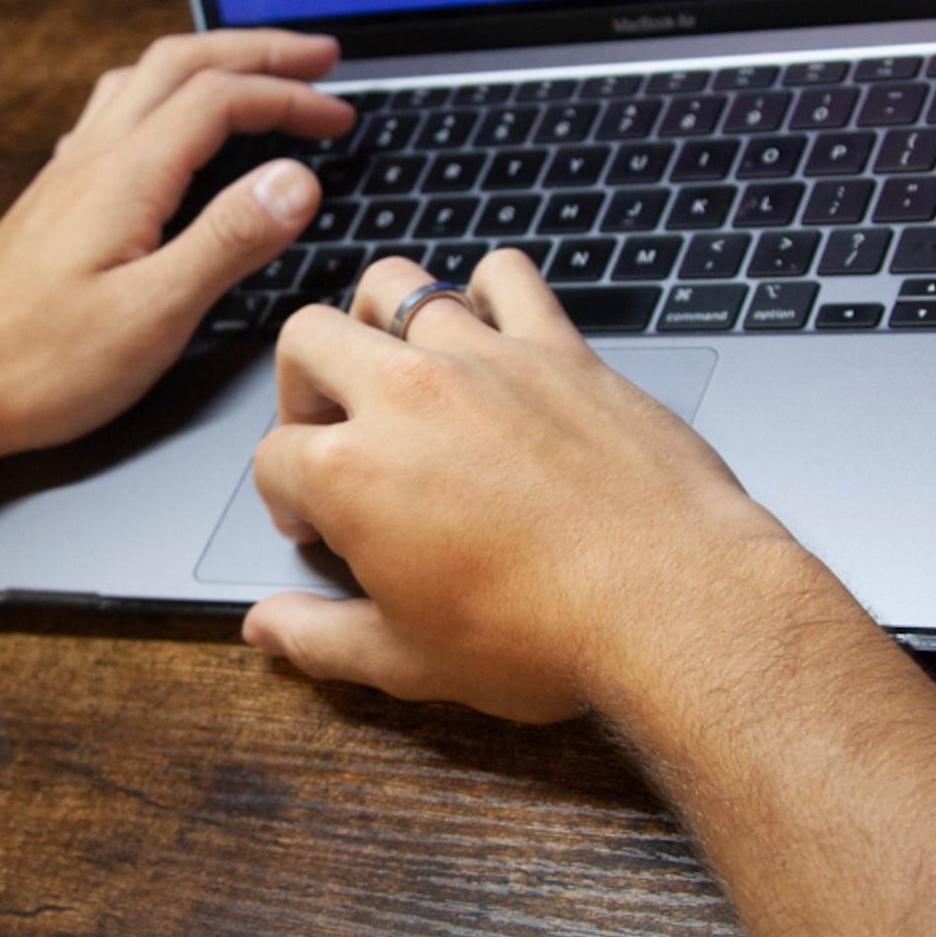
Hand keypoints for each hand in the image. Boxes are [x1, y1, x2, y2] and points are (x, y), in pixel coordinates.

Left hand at [0, 29, 351, 470]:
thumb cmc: (35, 367)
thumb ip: (227, 241)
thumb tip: (296, 179)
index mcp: (124, 177)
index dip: (289, 97)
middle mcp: (91, 159)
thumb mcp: (152, 316)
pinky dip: (160, 97)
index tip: (340, 118)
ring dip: (207, 64)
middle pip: (181, 65)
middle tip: (319, 56)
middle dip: (257, 52)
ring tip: (253, 73)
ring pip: (142, 81)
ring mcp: (66, 176)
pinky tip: (162, 127)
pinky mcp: (51, 203)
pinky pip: (112, 116)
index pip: (220, 99)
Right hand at [241, 251, 821, 721]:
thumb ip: (321, 639)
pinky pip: (506, 275)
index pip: (275, 457)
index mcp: (353, 474)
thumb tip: (265, 628)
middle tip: (332, 429)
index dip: (285, 495)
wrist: (671, 603)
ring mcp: (484, 361)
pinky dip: (488, 287)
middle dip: (301, 384)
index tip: (314, 522)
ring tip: (395, 365)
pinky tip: (490, 329)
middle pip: (307, 339)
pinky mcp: (557, 348)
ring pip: (396, 286)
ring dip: (378, 319)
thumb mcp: (410, 661)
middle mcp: (407, 397)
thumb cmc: (546, 636)